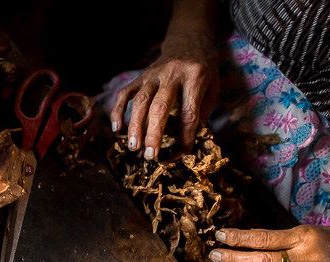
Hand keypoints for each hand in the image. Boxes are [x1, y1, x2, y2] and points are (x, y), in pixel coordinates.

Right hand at [109, 30, 218, 158]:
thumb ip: (202, 111)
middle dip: (153, 133)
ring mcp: (153, 73)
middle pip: (160, 106)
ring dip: (135, 125)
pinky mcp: (141, 75)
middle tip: (150, 155)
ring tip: (133, 147)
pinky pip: (125, 92)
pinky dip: (118, 110)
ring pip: (140, 101)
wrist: (189, 39)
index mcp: (195, 76)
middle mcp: (172, 73)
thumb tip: (189, 140)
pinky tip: (117, 128)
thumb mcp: (212, 87)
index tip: (180, 154)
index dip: (185, 136)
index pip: (189, 112)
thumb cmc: (203, 68)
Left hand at [210, 225, 329, 261]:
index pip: (264, 239)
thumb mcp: (310, 230)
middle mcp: (306, 259)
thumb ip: (282, 237)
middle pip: (262, 261)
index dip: (240, 238)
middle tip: (214, 255)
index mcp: (306, 237)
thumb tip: (248, 240)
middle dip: (234, 258)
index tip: (220, 235)